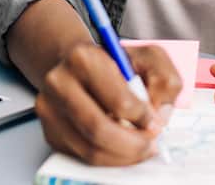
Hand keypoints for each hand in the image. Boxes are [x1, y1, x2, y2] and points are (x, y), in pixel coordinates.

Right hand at [35, 42, 181, 165]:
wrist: (79, 64)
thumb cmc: (116, 62)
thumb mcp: (148, 57)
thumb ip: (164, 80)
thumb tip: (160, 114)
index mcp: (84, 58)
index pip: (116, 100)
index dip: (141, 117)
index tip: (154, 122)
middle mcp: (59, 83)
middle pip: (98, 130)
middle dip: (132, 144)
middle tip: (150, 143)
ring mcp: (50, 109)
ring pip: (90, 149)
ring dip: (122, 156)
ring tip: (140, 148)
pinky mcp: (50, 131)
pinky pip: (82, 156)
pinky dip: (108, 158)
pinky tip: (123, 148)